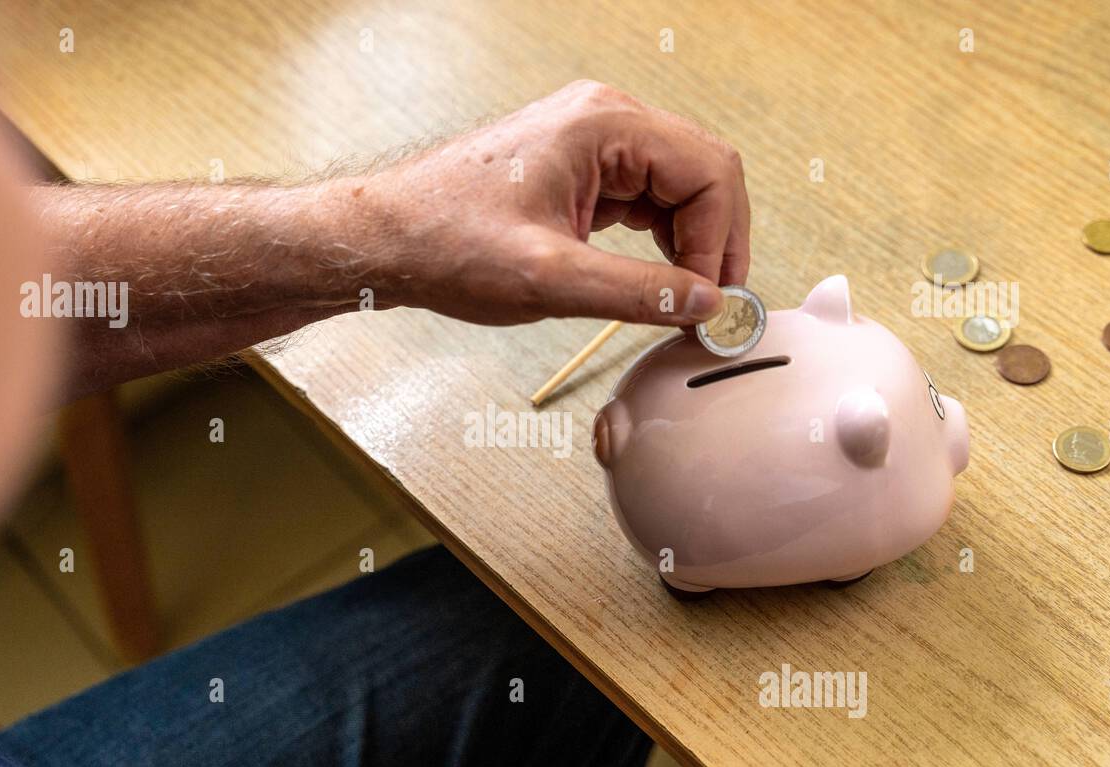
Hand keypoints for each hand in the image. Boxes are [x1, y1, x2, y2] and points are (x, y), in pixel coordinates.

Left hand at [360, 80, 749, 325]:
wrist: (388, 238)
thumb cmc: (447, 242)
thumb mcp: (547, 279)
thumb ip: (635, 292)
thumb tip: (703, 304)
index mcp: (603, 124)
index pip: (708, 171)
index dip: (721, 242)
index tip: (709, 301)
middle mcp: (604, 119)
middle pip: (704, 171)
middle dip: (717, 240)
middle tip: (711, 304)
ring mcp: (593, 142)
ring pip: (680, 186)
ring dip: (693, 242)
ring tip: (685, 299)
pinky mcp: (581, 170)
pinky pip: (647, 198)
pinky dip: (663, 240)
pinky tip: (656, 278)